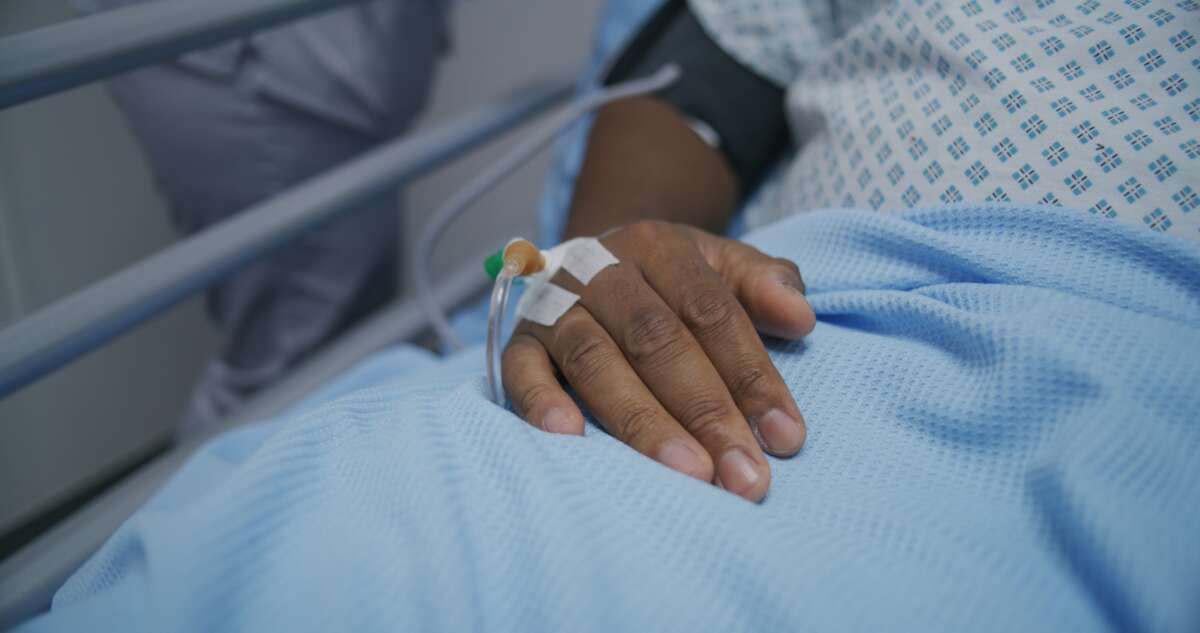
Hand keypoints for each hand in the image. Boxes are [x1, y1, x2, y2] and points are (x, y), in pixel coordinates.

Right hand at [502, 221, 815, 500]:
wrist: (595, 260)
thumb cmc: (672, 281)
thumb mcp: (721, 265)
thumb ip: (764, 284)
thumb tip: (800, 317)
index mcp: (660, 245)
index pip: (711, 312)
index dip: (751, 375)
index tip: (785, 437)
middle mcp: (601, 269)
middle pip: (657, 340)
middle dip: (706, 412)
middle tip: (743, 476)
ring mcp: (554, 304)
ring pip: (596, 360)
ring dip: (643, 421)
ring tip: (687, 473)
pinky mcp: (517, 339)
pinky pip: (521, 370)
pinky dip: (541, 401)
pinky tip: (571, 438)